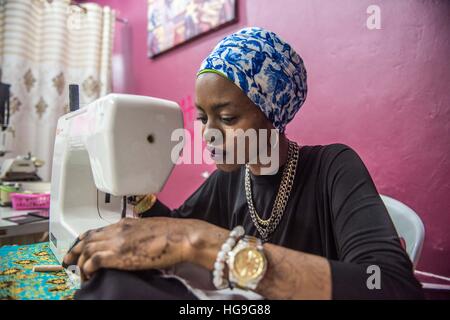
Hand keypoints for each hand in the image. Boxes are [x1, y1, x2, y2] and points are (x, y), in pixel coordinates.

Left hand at [62, 217, 217, 280]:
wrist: (179, 236)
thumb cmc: (173, 233)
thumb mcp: (151, 229)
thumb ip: (139, 235)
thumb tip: (137, 243)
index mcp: (126, 223)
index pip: (98, 229)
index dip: (85, 238)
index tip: (79, 245)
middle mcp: (118, 230)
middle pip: (87, 238)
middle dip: (75, 250)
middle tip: (67, 260)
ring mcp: (116, 241)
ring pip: (86, 249)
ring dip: (79, 262)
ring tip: (78, 273)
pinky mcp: (117, 254)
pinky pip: (93, 261)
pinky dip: (87, 268)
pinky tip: (88, 275)